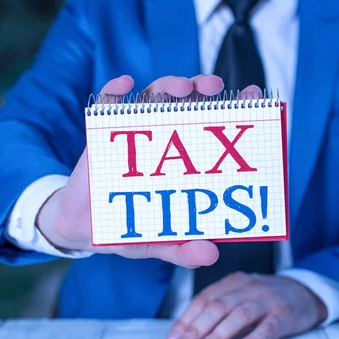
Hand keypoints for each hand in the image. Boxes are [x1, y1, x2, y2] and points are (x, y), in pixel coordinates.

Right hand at [36, 74, 258, 267]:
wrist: (86, 229)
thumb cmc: (129, 228)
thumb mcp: (160, 241)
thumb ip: (183, 249)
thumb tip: (211, 254)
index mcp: (181, 160)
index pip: (211, 126)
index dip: (233, 109)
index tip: (253, 96)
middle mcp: (161, 140)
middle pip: (184, 104)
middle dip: (201, 88)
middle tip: (214, 87)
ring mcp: (132, 136)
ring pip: (152, 99)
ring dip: (167, 86)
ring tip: (181, 87)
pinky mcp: (101, 136)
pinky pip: (106, 107)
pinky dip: (113, 93)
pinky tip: (124, 84)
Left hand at [166, 272, 327, 338]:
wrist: (306, 293)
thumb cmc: (267, 298)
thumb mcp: (242, 295)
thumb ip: (219, 308)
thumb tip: (188, 333)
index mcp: (234, 282)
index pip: (204, 298)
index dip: (186, 319)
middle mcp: (249, 287)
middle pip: (217, 306)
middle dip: (196, 329)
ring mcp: (267, 300)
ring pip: (238, 316)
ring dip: (217, 335)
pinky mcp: (284, 316)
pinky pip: (266, 329)